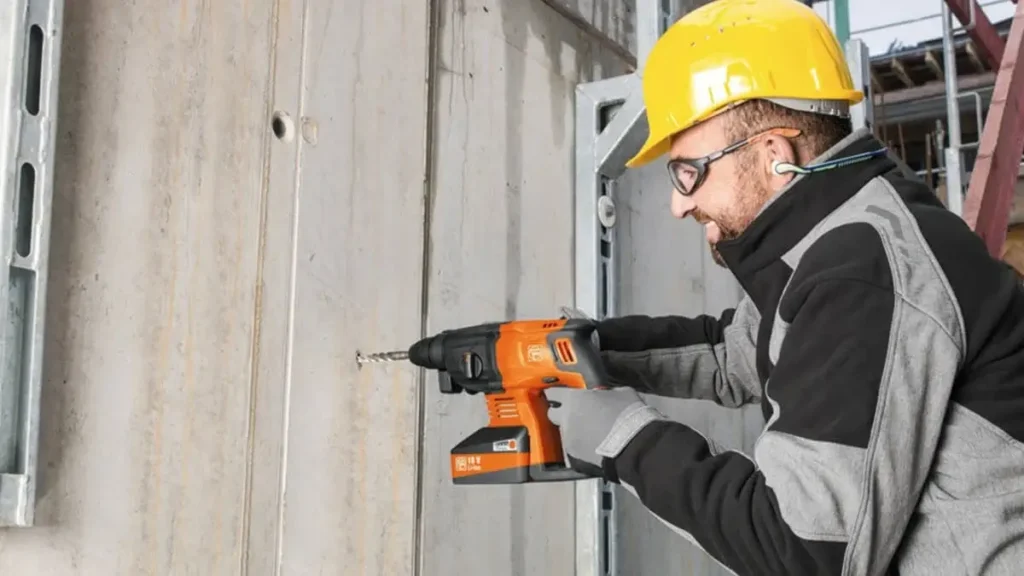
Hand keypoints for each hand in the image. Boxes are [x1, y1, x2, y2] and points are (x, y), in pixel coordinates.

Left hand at [545, 387, 665, 476]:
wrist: (634, 445)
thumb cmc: (628, 414)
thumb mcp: (621, 393)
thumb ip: (606, 393)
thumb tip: (603, 396)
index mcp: (574, 399)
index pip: (554, 393)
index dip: (556, 394)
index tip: (558, 395)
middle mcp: (566, 418)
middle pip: (553, 414)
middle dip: (561, 413)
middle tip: (576, 414)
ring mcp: (568, 439)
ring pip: (565, 432)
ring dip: (574, 431)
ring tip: (590, 434)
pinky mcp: (574, 457)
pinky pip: (573, 448)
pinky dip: (581, 446)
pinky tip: (594, 446)